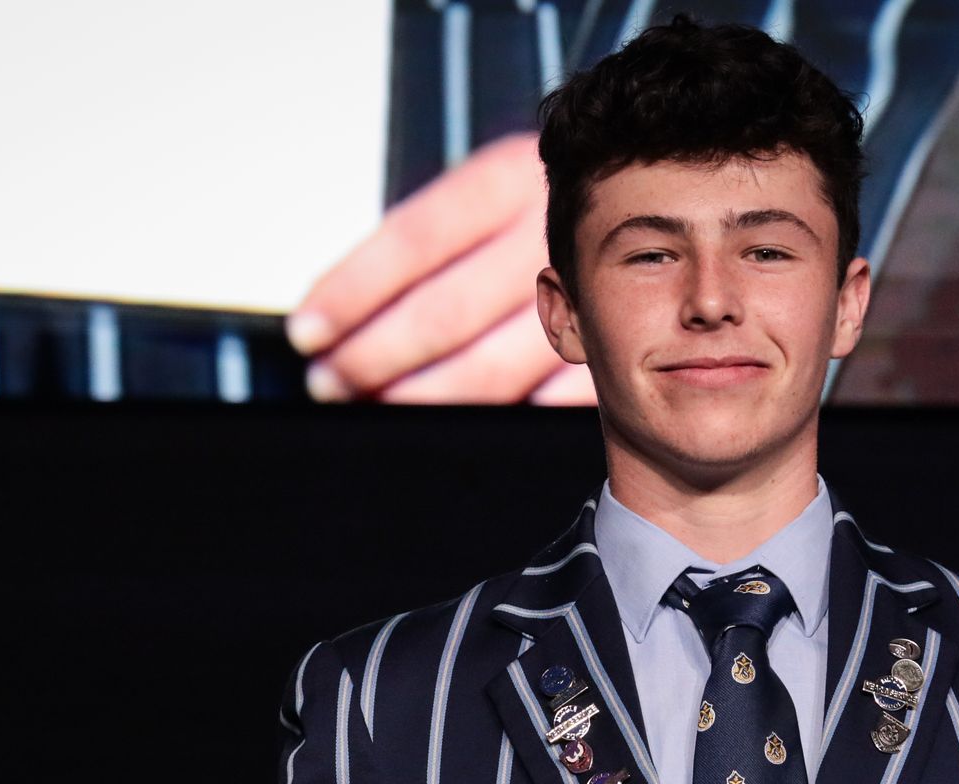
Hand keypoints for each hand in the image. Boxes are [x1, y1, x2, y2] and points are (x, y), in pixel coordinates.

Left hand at [284, 132, 597, 405]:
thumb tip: (343, 315)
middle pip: (445, 311)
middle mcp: (549, 233)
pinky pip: (548, 401)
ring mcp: (588, 295)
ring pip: (490, 367)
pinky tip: (458, 431)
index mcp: (510, 178)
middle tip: (331, 381)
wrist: (649, 196)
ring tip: (373, 403)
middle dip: (374, 356)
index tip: (308, 331)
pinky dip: (500, 419)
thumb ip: (433, 245)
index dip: (351, 291)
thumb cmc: (547, 206)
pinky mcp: (612, 347)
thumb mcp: (492, 191)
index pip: (413, 239)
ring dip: (421, 395)